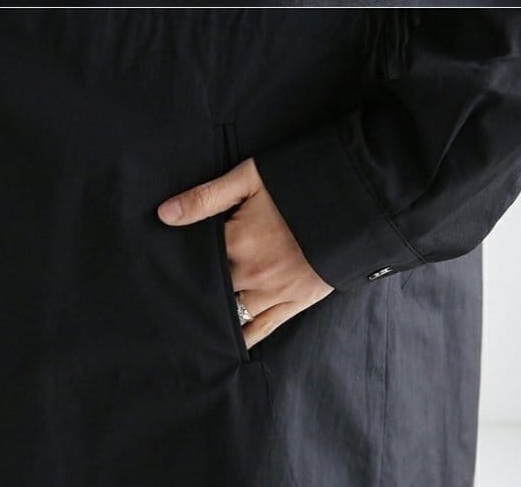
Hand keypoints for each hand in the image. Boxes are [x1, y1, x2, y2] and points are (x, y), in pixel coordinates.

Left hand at [156, 156, 333, 348]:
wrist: (357, 199)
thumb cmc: (300, 182)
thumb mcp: (250, 178)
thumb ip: (206, 198)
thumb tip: (163, 215)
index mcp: (238, 241)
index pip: (197, 262)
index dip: (181, 265)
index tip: (164, 270)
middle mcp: (253, 273)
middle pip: (212, 290)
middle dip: (196, 292)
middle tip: (170, 300)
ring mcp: (275, 292)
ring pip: (233, 314)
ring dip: (216, 315)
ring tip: (194, 322)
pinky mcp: (296, 302)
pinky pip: (263, 328)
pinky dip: (243, 336)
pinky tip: (226, 343)